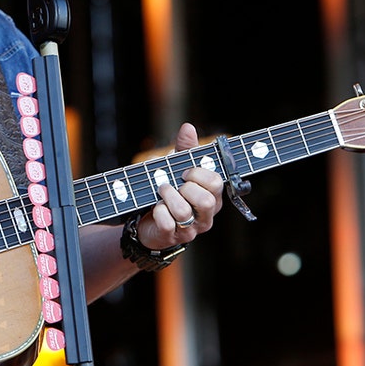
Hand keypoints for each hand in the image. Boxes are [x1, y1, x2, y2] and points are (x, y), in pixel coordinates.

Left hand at [136, 122, 223, 249]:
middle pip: (206, 200)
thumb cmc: (170, 191)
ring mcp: (191, 229)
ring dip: (168, 196)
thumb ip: (185, 149)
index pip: (216, 183)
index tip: (185, 172)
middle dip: (186, 187)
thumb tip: (188, 127)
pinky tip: (156, 208)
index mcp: (212, 197)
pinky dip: (158, 211)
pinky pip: (167, 223)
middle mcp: (206, 215)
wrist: (148, 219)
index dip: (198, 174)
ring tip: (161, 192)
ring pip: (184, 211)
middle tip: (174, 184)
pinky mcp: (173, 237)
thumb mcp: (177, 168)